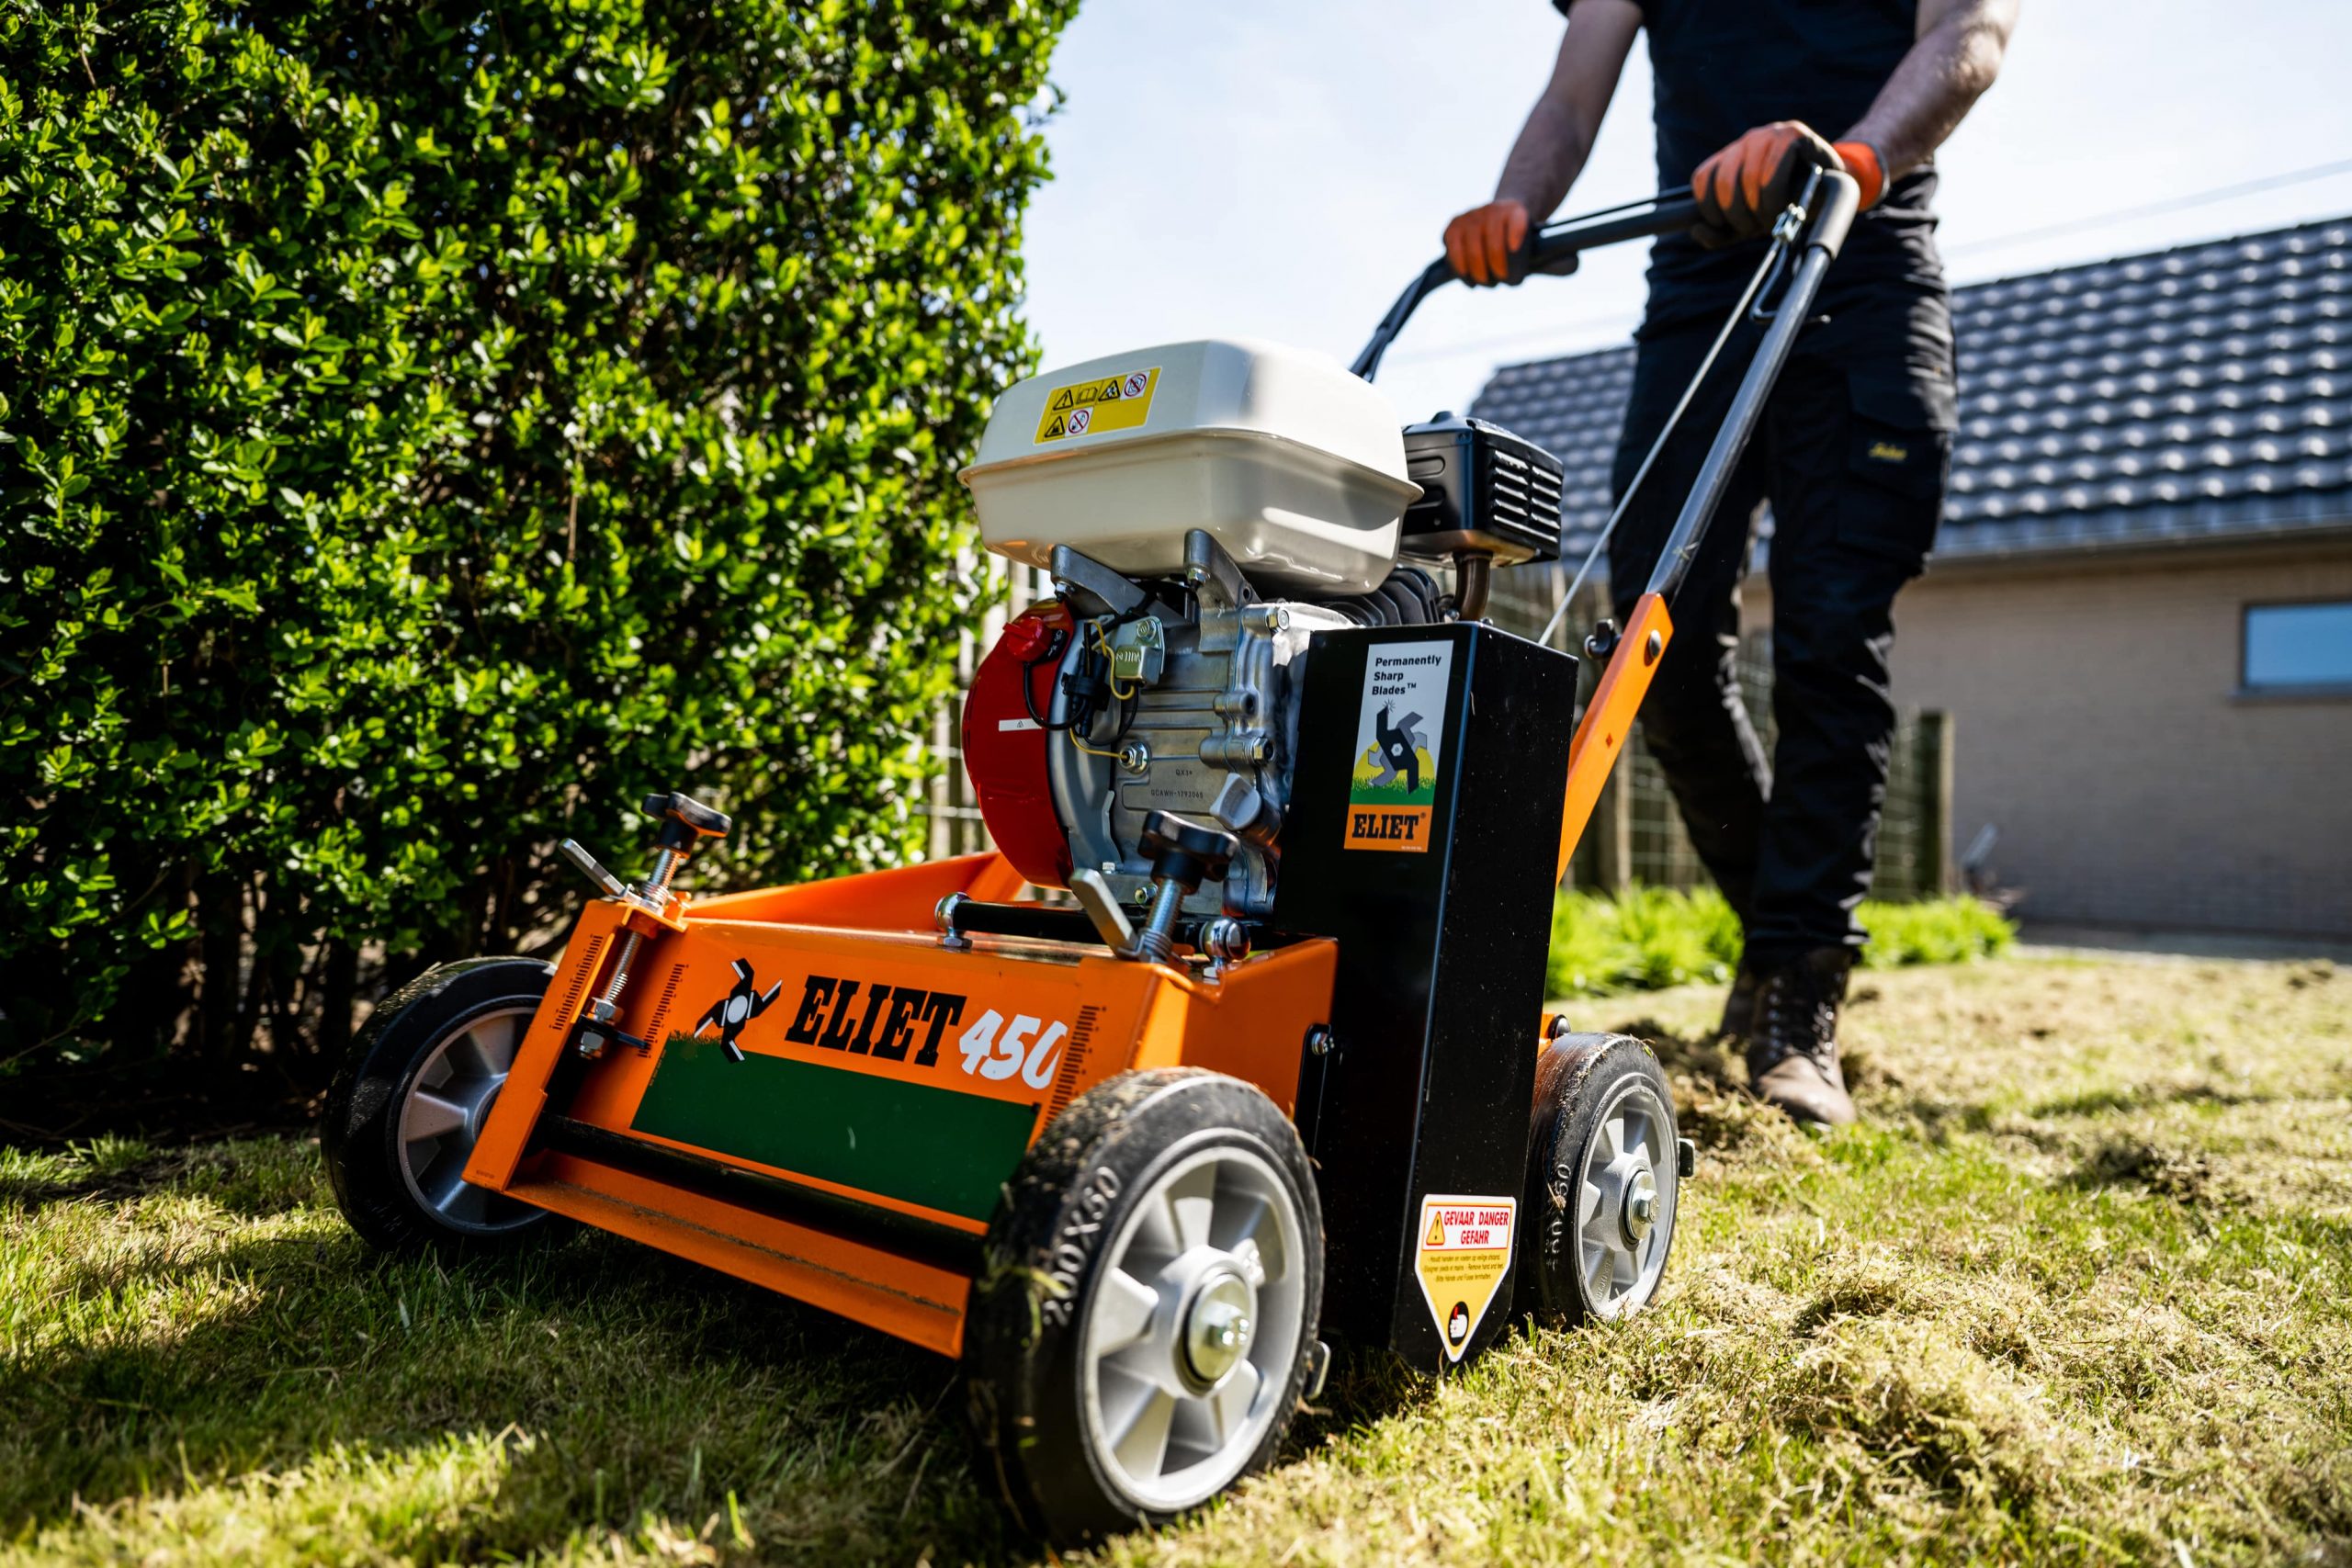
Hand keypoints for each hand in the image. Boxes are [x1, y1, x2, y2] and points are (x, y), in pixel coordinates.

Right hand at [1443, 198, 1529, 285]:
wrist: (1496, 217)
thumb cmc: (1513, 237)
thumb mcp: (1527, 239)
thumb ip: (1524, 255)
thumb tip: (1511, 276)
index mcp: (1514, 211)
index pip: (1516, 220)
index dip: (1515, 233)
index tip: (1514, 248)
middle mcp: (1491, 210)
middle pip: (1493, 241)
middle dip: (1497, 264)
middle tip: (1502, 278)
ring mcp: (1471, 216)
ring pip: (1472, 247)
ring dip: (1477, 269)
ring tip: (1483, 282)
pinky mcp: (1454, 225)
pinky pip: (1454, 248)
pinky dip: (1460, 266)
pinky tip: (1467, 277)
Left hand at [1690, 122, 1884, 247]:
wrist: (1835, 190)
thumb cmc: (1788, 205)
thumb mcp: (1750, 222)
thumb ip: (1721, 232)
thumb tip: (1697, 231)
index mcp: (1731, 157)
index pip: (1702, 179)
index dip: (1710, 209)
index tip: (1731, 226)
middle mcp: (1747, 140)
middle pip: (1724, 182)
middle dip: (1738, 215)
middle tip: (1757, 228)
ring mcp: (1770, 134)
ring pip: (1748, 179)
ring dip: (1760, 210)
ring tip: (1774, 218)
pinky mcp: (1794, 135)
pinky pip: (1772, 172)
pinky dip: (1776, 197)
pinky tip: (1787, 204)